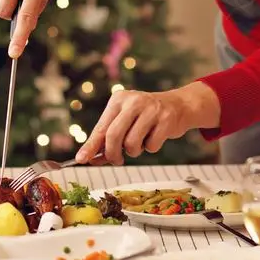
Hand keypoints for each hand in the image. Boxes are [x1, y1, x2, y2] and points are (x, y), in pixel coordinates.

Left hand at [75, 82, 216, 164]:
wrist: (179, 106)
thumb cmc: (146, 117)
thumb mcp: (124, 121)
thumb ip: (107, 139)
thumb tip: (90, 158)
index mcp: (118, 100)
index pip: (101, 127)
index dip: (90, 146)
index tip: (81, 159)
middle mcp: (133, 101)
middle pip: (113, 136)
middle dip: (112, 154)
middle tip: (117, 160)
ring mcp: (151, 109)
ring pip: (132, 144)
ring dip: (135, 151)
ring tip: (140, 142)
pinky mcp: (166, 119)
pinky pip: (151, 146)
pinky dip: (151, 148)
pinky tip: (155, 136)